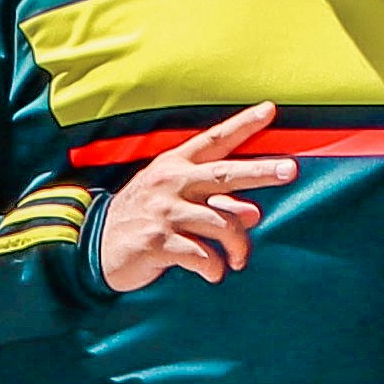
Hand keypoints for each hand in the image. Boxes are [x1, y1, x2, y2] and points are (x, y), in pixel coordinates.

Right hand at [94, 105, 296, 290]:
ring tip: (239, 260)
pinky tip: (215, 274)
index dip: (242, 125)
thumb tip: (254, 213)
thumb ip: (212, 201)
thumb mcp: (172, 200)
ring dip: (239, 246)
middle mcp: (171, 183)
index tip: (269, 110)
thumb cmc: (142, 219)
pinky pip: (202, 255)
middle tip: (290, 171)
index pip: (214, 140)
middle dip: (261, 171)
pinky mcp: (158, 242)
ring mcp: (164, 212)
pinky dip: (215, 268)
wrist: (94, 246)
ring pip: (222, 222)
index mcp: (174, 166)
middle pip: (225, 174)